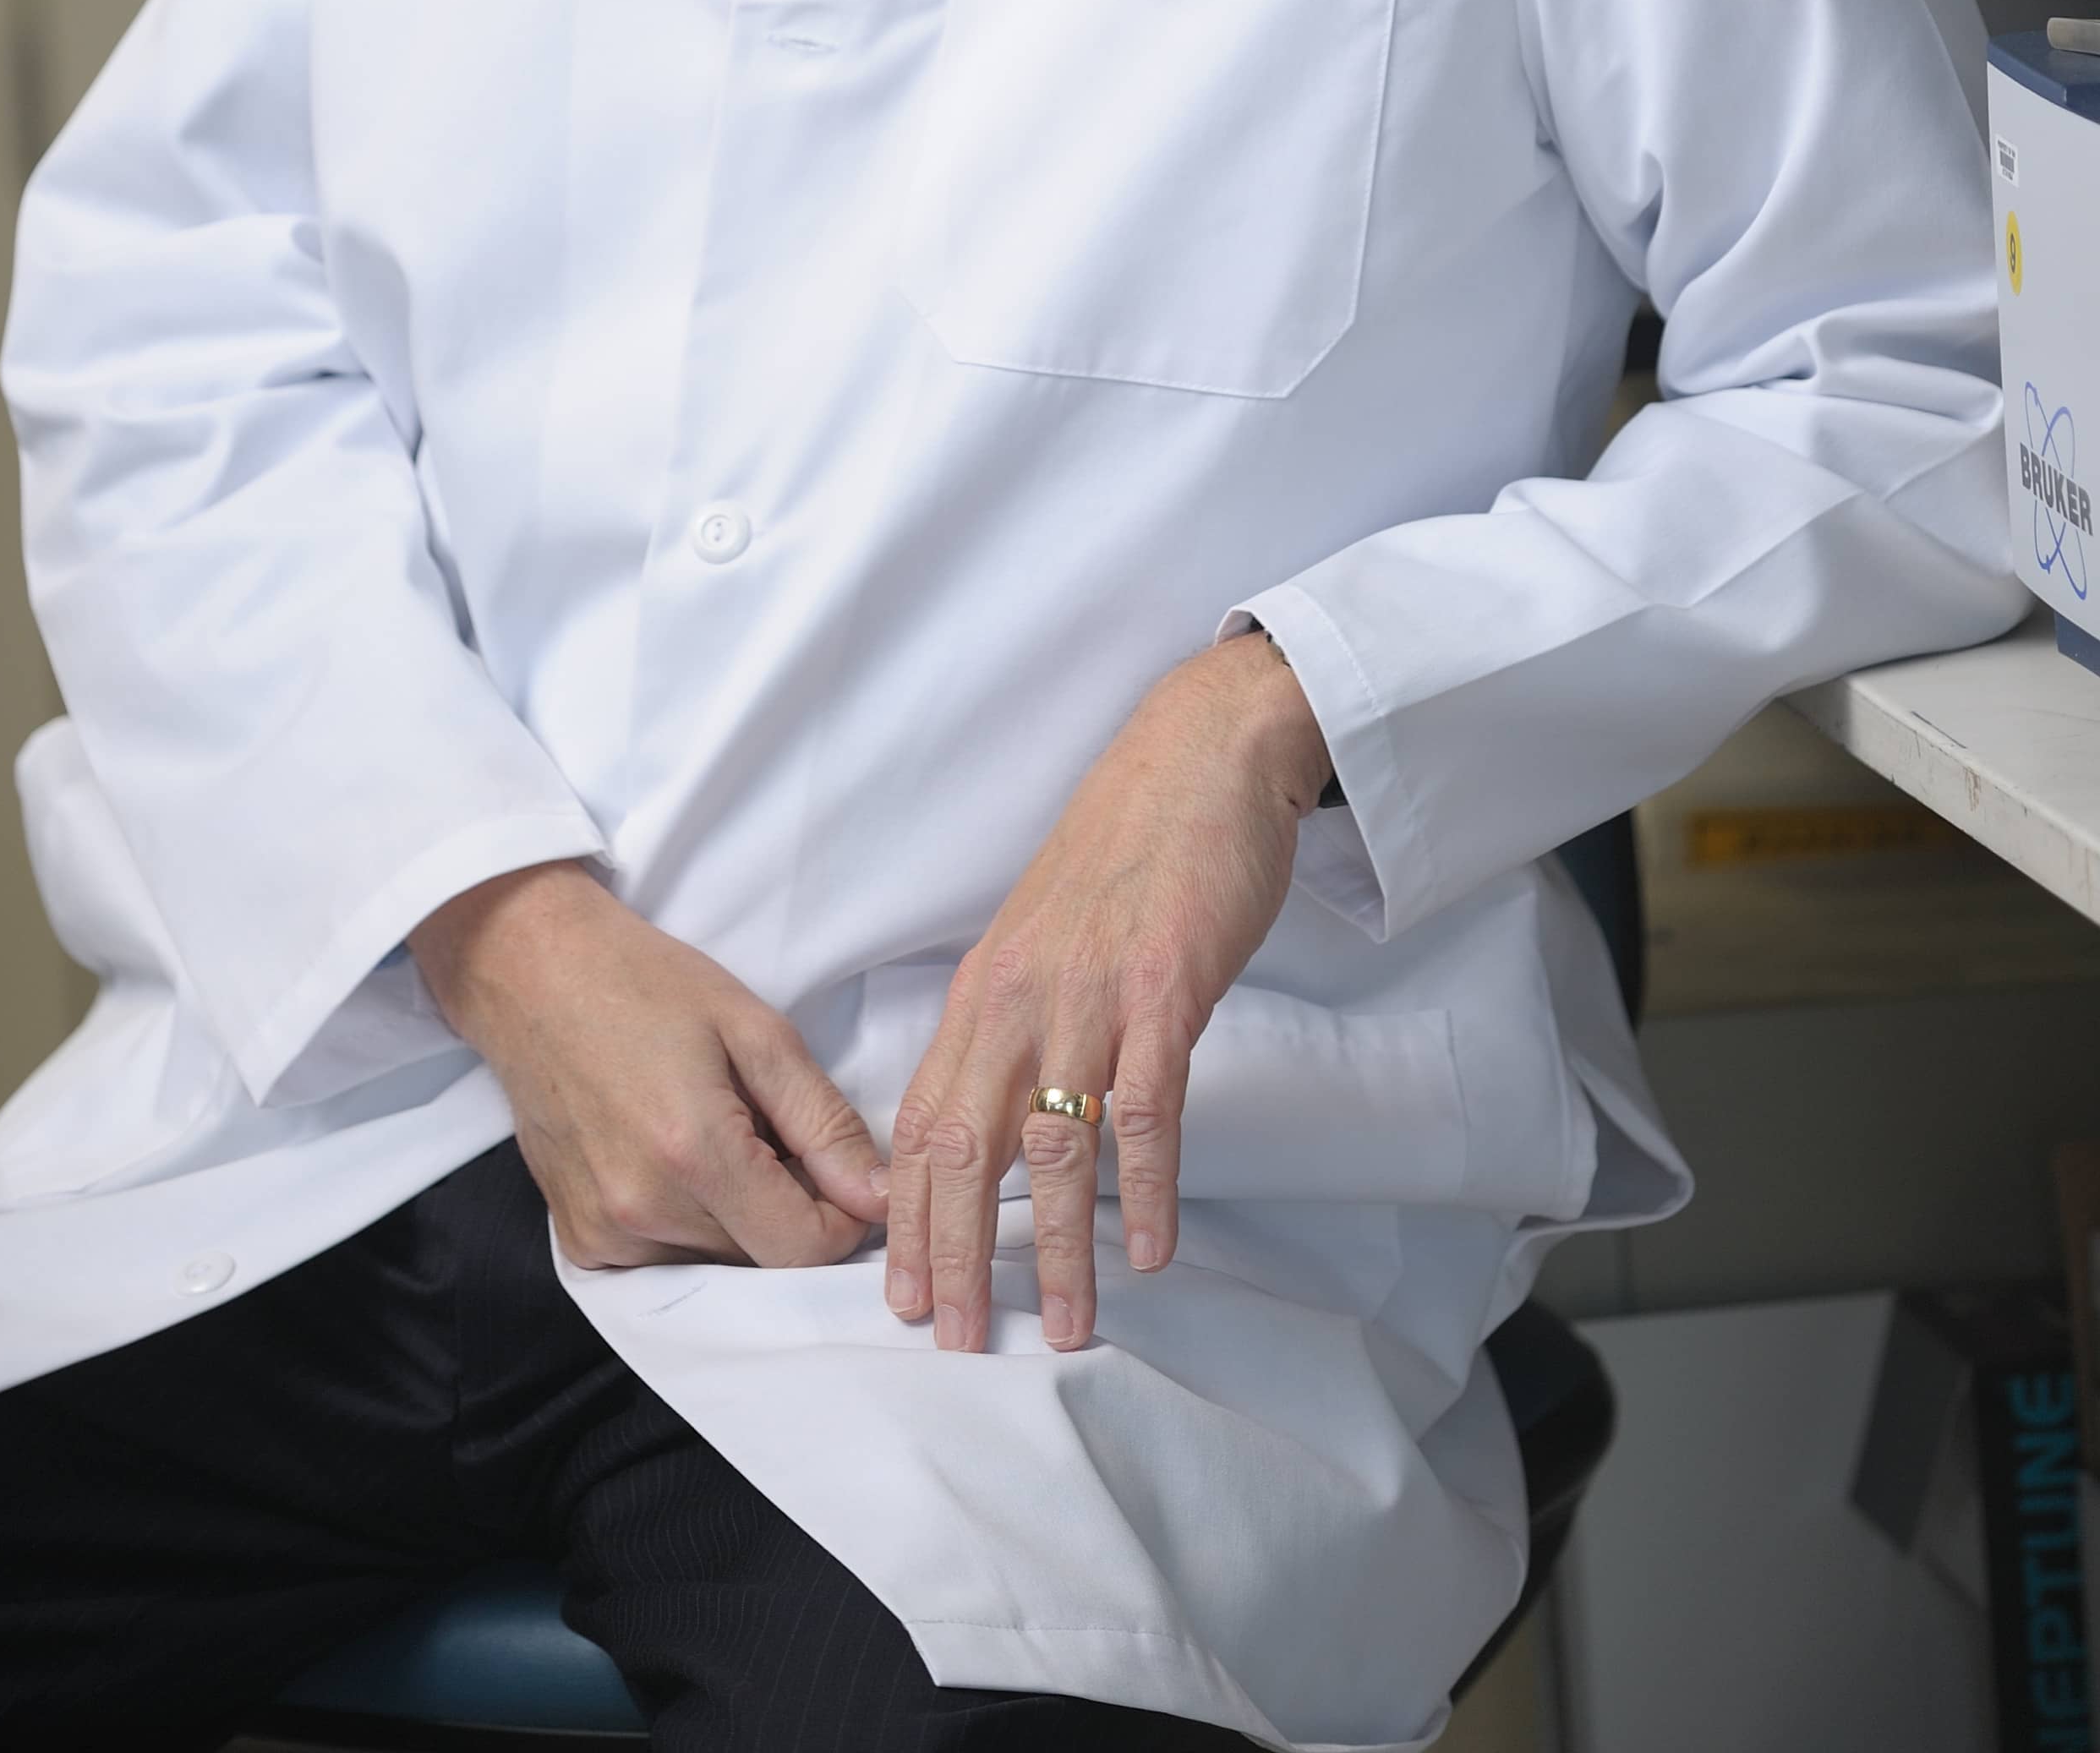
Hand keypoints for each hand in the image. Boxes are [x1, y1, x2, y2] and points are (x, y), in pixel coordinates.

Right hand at [411, 862, 886, 1270]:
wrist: (532, 973)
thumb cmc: (646, 983)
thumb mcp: (755, 1029)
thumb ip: (823, 1123)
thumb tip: (879, 1197)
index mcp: (695, 1153)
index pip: (805, 1249)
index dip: (843, 1215)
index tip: (839, 1166)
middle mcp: (643, 1212)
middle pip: (762, 1261)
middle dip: (790, 1209)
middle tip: (771, 1131)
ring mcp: (603, 1235)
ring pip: (717, 1265)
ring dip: (739, 1219)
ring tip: (718, 1135)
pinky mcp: (579, 1243)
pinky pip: (666, 1261)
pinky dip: (689, 1224)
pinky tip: (674, 1157)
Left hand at [886, 633, 1329, 1353]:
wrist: (1199, 756)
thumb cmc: (1125, 851)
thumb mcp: (1041, 937)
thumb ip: (1014, 1022)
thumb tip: (995, 1119)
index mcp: (983, 989)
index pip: (921, 1121)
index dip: (905, 1216)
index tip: (900, 1296)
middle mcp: (1021, 996)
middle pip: (966, 1147)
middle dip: (955, 1255)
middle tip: (957, 1341)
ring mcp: (1092, 992)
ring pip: (1054, 1143)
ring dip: (1057, 1247)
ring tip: (1066, 1324)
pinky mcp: (1165, 985)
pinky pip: (1147, 1104)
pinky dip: (1144, 1184)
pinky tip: (1148, 1248)